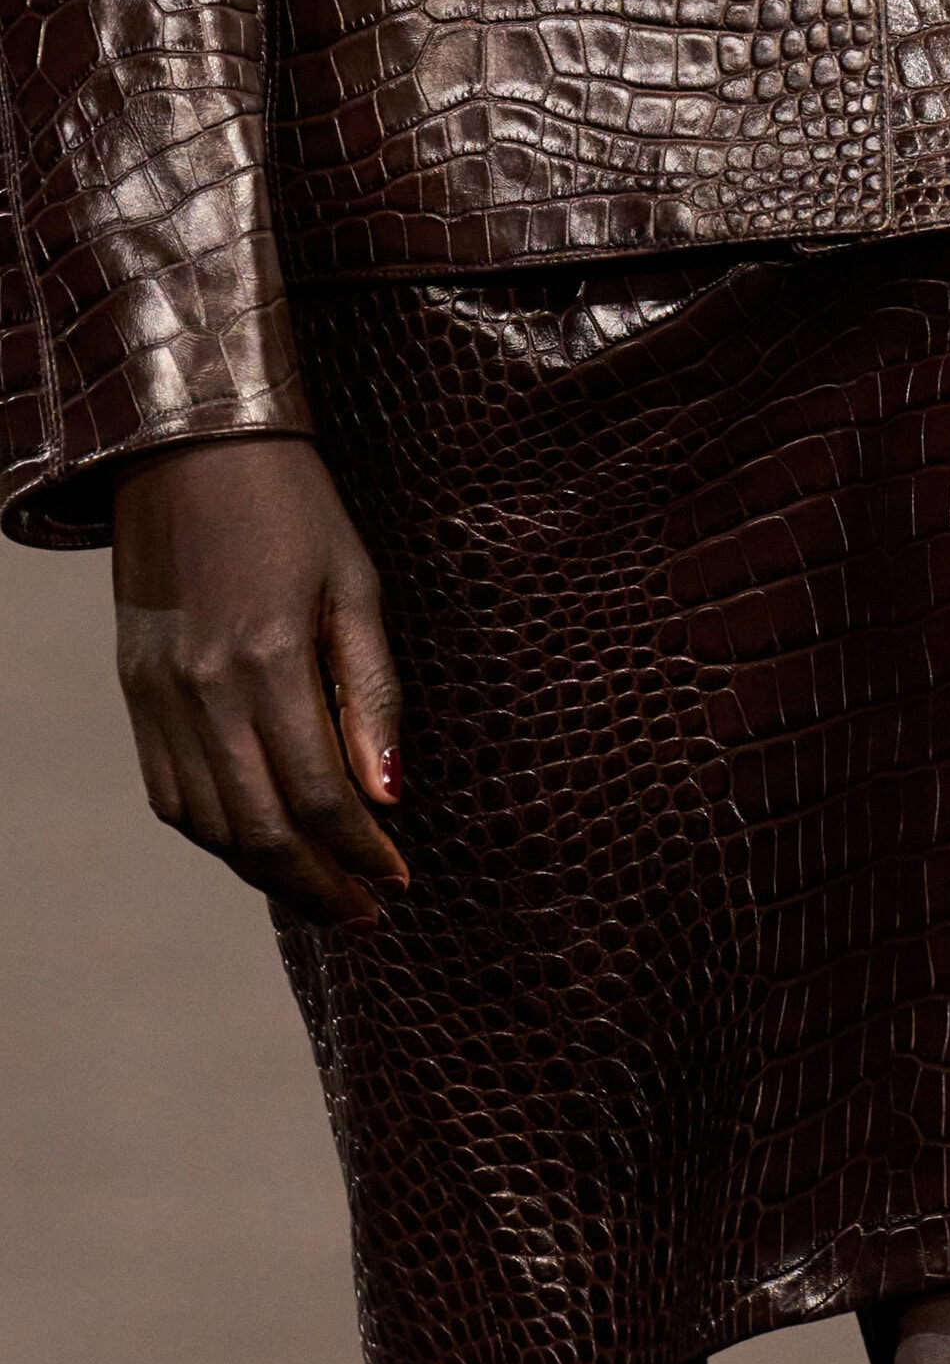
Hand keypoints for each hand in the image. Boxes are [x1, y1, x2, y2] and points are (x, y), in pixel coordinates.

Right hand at [113, 437, 406, 927]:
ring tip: (324, 896)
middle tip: (368, 914)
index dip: (360, 851)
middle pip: (258, 830)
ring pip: (208, 825)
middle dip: (319, 886)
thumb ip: (373, 693)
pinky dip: (215, 837)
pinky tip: (259, 848)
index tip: (399, 879)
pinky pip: (169, 794)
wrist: (186, 448)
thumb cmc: (294, 508)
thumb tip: (391, 794)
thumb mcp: (357, 584)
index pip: (315, 795)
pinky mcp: (135, 692)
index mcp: (265, 659)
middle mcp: (201, 689)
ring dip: (268, 875)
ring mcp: (157, 695)